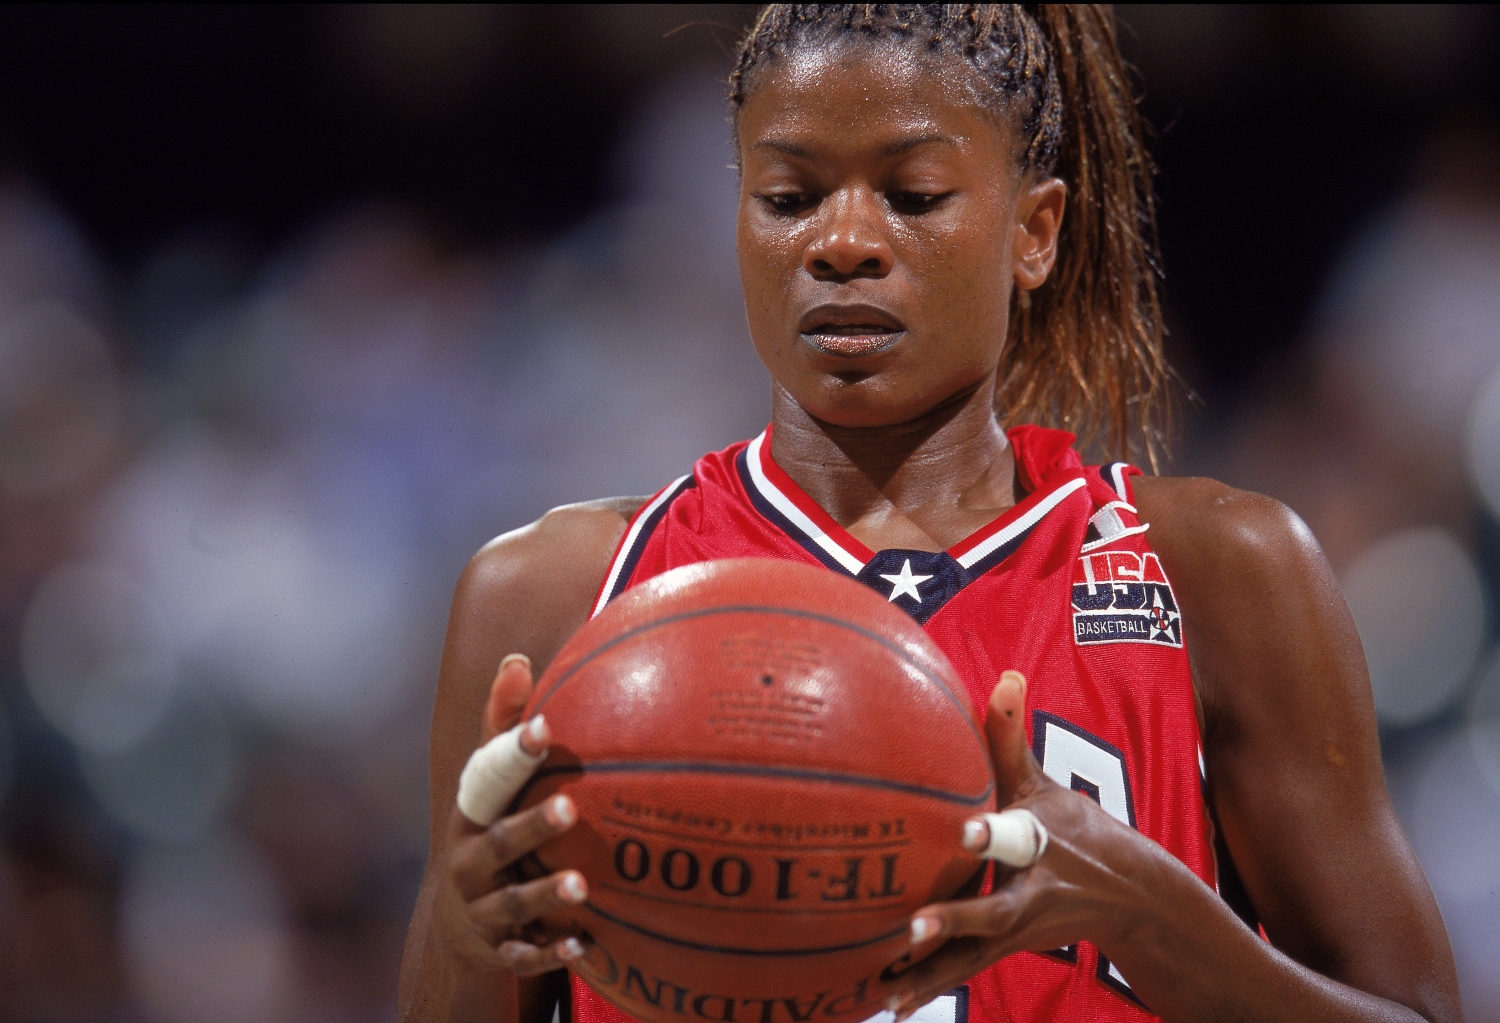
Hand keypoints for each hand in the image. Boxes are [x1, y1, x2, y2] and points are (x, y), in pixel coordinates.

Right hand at [436, 654, 589, 976]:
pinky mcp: (499, 949)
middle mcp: (469, 861)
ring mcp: (482, 909)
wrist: (457, 926)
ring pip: (513, 903)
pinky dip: (551, 951)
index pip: (489, 780)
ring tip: (581, 887)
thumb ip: (504, 731)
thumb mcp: (489, 789)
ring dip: (546, 894)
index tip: (546, 727)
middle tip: (570, 809)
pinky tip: (585, 947)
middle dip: (531, 826)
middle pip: (498, 842)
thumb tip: (518, 659)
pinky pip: (525, 954)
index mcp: (472, 815)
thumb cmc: (488, 832)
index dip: (514, 752)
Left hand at [887, 671, 1162, 1019]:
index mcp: (1039, 845)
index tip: (965, 832)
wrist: (1129, 898)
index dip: (992, 834)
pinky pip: (962, 971)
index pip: (1015, 837)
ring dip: (932, 973)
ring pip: (973, 956)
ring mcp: (1019, 930)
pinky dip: (927, 987)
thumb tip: (1004, 673)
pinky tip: (885, 1004)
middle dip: (956, 920)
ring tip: (886, 991)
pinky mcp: (1004, 952)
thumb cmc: (1072, 830)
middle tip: (911, 928)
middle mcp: (1032, 894)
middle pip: (994, 912)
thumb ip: (1011, 736)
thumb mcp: (1044, 784)